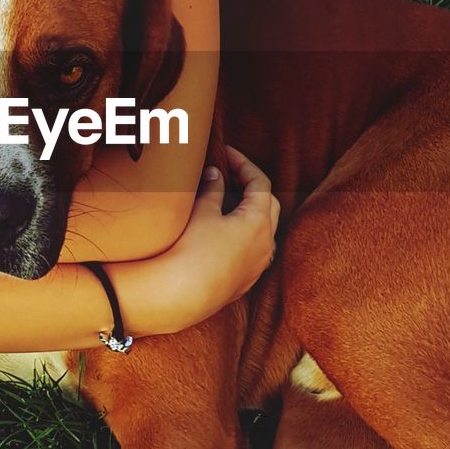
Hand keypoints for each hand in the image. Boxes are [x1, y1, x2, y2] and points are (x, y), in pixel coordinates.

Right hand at [140, 145, 280, 332]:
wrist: (180, 295)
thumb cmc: (192, 250)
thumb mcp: (202, 212)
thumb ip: (213, 189)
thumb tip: (216, 175)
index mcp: (259, 222)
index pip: (261, 183)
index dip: (244, 164)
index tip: (226, 153)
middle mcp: (265, 245)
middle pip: (270, 205)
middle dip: (253, 186)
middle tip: (231, 173)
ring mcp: (257, 266)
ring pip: (264, 231)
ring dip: (251, 213)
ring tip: (228, 202)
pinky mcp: (244, 282)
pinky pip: (253, 252)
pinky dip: (244, 236)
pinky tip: (224, 234)